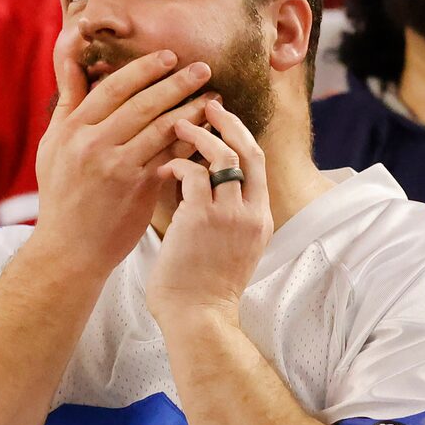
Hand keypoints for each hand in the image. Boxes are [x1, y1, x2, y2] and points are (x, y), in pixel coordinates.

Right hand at [30, 28, 212, 276]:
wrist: (70, 248)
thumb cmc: (62, 190)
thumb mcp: (53, 141)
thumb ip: (68, 95)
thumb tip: (70, 45)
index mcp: (73, 129)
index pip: (112, 88)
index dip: (142, 69)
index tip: (169, 56)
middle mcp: (94, 145)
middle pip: (142, 105)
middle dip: (176, 83)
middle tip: (203, 69)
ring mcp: (118, 168)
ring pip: (163, 130)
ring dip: (193, 111)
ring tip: (214, 98)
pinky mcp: (139, 189)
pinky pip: (172, 158)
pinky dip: (192, 143)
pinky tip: (210, 133)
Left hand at [147, 99, 272, 324]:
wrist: (197, 319)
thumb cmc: (202, 290)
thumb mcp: (230, 250)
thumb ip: (226, 218)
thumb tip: (203, 187)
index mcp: (260, 219)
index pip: (258, 163)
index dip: (241, 136)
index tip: (223, 120)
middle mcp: (251, 213)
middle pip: (250, 150)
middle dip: (230, 122)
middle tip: (208, 105)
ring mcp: (229, 215)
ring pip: (223, 156)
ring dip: (199, 134)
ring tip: (178, 124)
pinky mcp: (202, 219)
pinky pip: (193, 174)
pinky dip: (178, 162)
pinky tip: (164, 165)